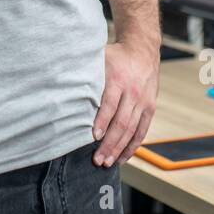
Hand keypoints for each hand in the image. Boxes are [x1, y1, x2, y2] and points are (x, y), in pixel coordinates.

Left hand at [91, 40, 158, 167]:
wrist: (143, 50)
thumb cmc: (115, 57)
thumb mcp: (100, 59)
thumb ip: (86, 74)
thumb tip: (62, 86)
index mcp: (118, 79)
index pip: (110, 104)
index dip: (102, 121)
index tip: (93, 136)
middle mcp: (133, 92)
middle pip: (121, 122)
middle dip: (109, 143)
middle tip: (97, 159)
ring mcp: (144, 102)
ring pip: (132, 130)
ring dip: (119, 148)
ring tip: (107, 163)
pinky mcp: (150, 108)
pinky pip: (142, 131)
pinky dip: (132, 146)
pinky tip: (122, 157)